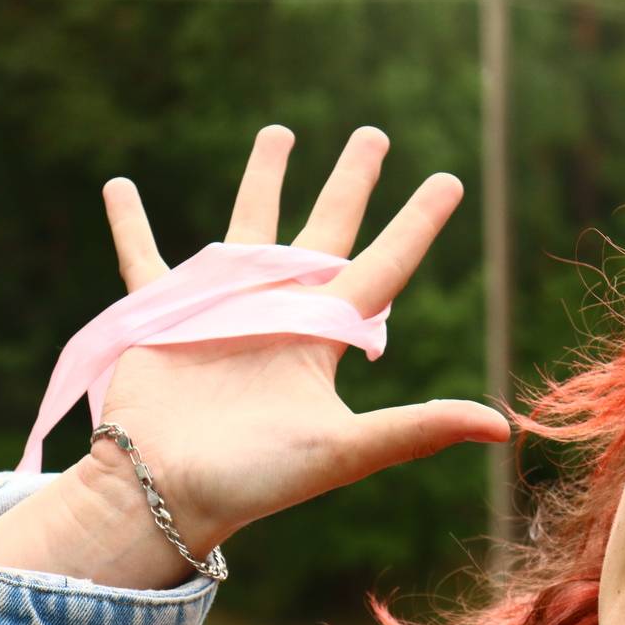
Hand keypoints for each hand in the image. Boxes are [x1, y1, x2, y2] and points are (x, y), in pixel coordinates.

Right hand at [89, 125, 509, 553]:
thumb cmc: (259, 477)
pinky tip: (119, 185)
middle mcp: (282, 313)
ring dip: (263, 180)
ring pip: (250, 225)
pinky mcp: (163, 315)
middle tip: (373, 134)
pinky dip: (131, 225)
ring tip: (280, 132)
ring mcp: (222, 309)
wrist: (168, 493)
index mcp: (325, 336)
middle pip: (326, 229)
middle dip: (350, 182)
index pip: (385, 264)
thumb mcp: (345, 449)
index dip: (417, 223)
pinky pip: (144, 257)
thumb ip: (418, 429)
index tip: (449, 180)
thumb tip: (505, 428)